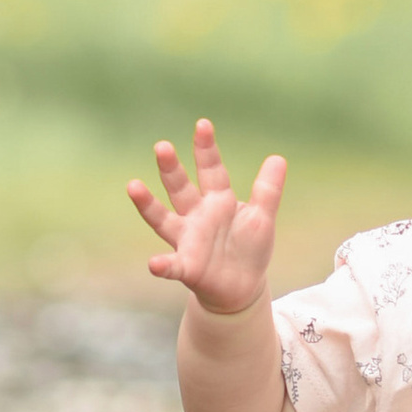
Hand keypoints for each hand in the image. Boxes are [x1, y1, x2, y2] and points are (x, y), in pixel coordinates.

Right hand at [128, 119, 286, 315]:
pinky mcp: (187, 267)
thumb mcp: (262, 217)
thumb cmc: (249, 248)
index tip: (202, 124)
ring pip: (164, 219)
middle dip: (172, 168)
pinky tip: (154, 264)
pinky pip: (172, 265)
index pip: (211, 169)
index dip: (206, 149)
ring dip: (148, 204)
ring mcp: (188, 240)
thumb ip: (268, 190)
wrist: (242, 288)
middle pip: (181, 188)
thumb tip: (277, 157)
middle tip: (162, 146)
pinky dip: (163, 265)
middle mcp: (197, 216)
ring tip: (133, 186)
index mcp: (218, 200)